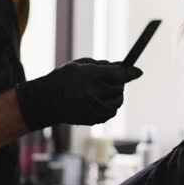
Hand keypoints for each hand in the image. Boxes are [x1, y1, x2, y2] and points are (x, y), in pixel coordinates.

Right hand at [15, 58, 142, 130]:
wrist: (45, 102)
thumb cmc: (63, 79)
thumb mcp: (80, 65)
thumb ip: (103, 65)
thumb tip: (124, 67)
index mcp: (89, 77)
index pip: (118, 75)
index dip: (130, 72)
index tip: (138, 71)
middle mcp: (93, 94)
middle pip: (120, 87)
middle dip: (119, 82)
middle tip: (110, 79)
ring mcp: (94, 109)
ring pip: (118, 100)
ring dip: (115, 94)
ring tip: (103, 90)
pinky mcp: (94, 119)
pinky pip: (112, 111)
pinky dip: (110, 104)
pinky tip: (99, 99)